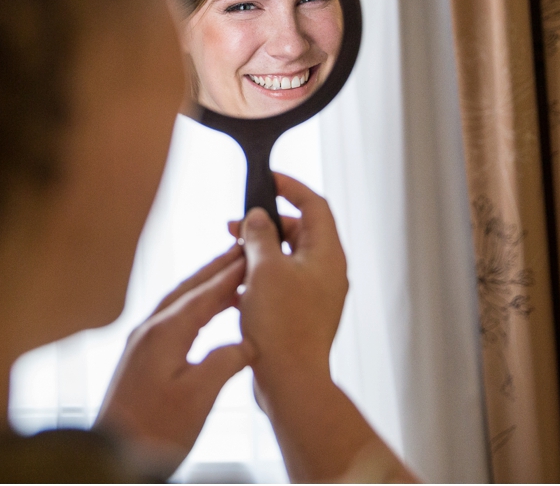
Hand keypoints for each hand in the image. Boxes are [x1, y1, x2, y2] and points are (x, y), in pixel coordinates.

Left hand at [95, 245, 252, 475]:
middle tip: (241, 252)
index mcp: (165, 333)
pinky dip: (193, 308)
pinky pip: (171, 319)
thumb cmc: (154, 432)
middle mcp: (149, 330)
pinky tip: (204, 316)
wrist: (112, 456)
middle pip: (188, 289)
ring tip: (229, 278)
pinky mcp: (139, 358)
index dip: (230, 274)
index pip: (204, 293)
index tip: (252, 255)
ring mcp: (141, 343)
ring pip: (178, 302)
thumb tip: (248, 344)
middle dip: (216, 270)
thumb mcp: (199, 397)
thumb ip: (225, 362)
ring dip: (204, 287)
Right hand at [226, 174, 346, 388]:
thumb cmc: (283, 327)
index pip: (315, 205)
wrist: (290, 381)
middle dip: (265, 225)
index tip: (268, 178)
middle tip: (236, 227)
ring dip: (258, 253)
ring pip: (286, 259)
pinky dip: (259, 279)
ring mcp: (316, 294)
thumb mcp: (265, 269)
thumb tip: (256, 217)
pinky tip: (234, 289)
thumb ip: (259, 236)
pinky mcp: (301, 314)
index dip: (291, 186)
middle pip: (299, 231)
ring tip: (231, 258)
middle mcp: (327, 272)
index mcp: (327, 255)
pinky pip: (280, 284)